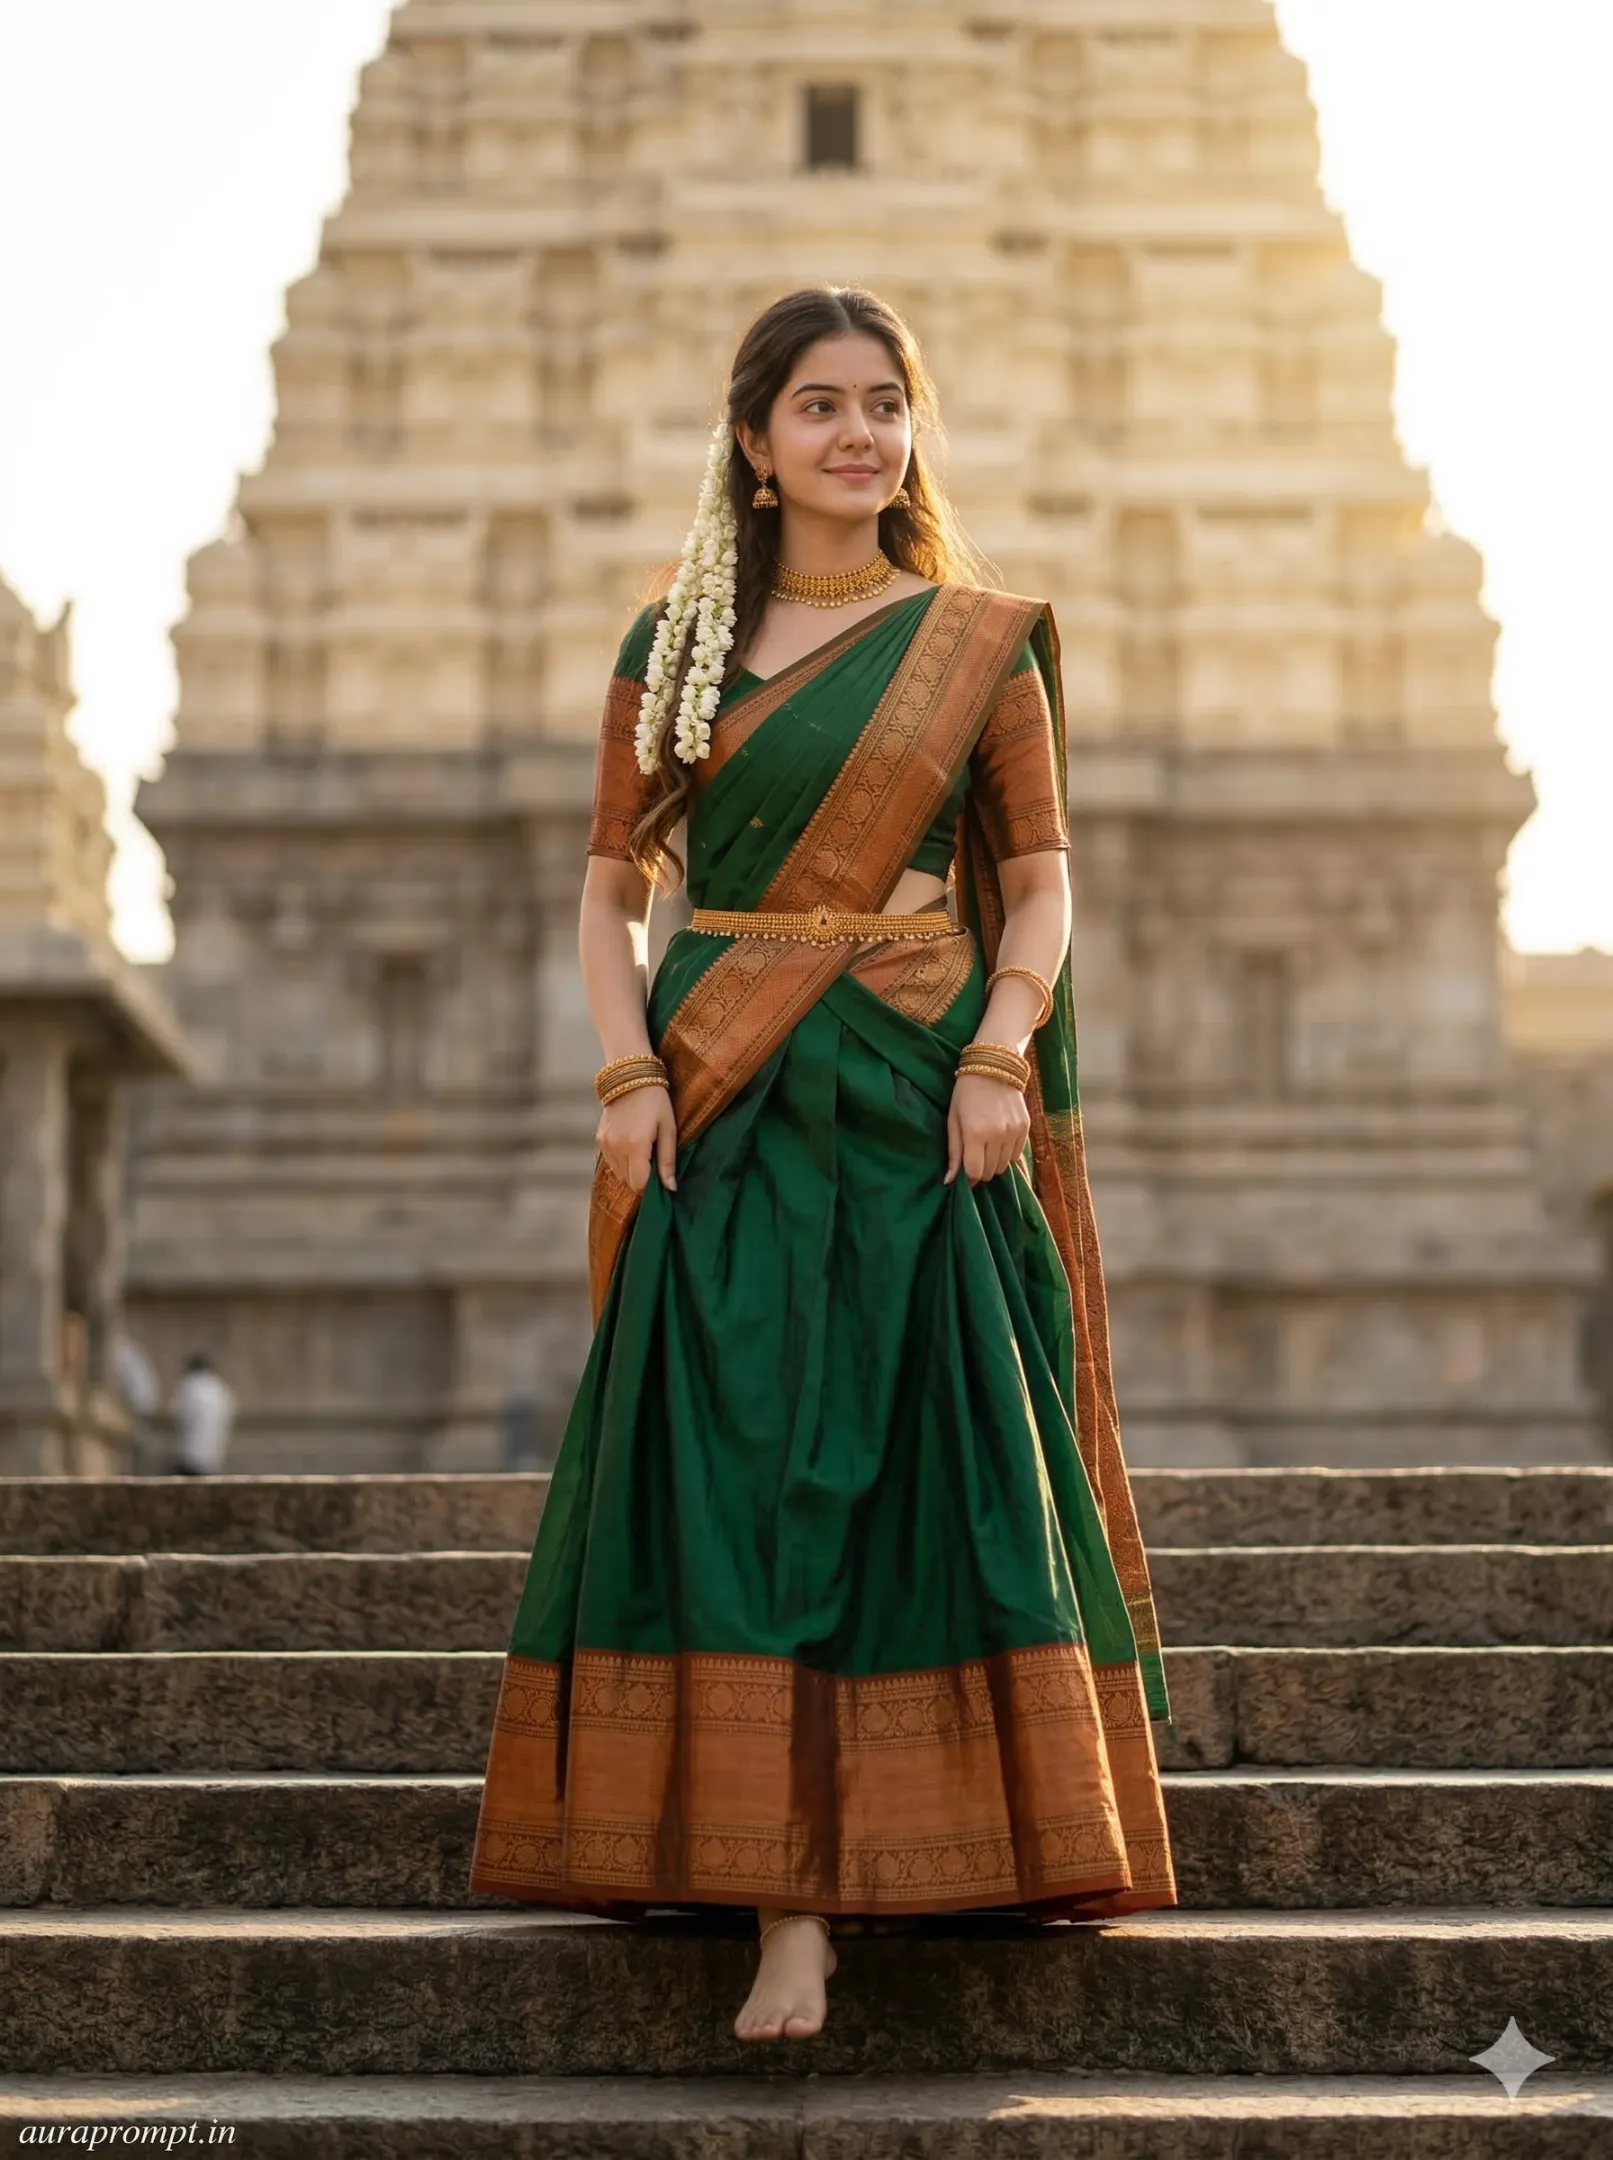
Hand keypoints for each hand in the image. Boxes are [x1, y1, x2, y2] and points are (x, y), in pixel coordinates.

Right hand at [597, 1083, 677, 1193]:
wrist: (630, 1077)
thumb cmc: (656, 1102)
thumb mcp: (668, 1129)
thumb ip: (668, 1160)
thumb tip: (671, 1188)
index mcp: (635, 1145)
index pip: (639, 1184)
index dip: (651, 1187)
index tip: (660, 1179)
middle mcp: (616, 1147)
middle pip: (628, 1182)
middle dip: (642, 1179)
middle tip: (654, 1163)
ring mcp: (605, 1144)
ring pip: (619, 1174)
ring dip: (632, 1171)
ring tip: (644, 1152)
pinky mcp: (599, 1139)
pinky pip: (611, 1163)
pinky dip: (622, 1162)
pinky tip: (632, 1146)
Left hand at [945, 1072, 1030, 1186]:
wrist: (993, 1066)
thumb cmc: (966, 1093)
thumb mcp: (953, 1119)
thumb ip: (953, 1152)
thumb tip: (949, 1181)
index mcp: (975, 1133)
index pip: (975, 1172)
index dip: (969, 1178)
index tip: (966, 1174)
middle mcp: (997, 1135)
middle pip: (990, 1172)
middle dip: (981, 1170)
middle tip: (975, 1157)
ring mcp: (1014, 1132)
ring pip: (1004, 1166)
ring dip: (994, 1163)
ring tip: (987, 1148)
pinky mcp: (1025, 1127)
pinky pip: (1017, 1154)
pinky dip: (1007, 1154)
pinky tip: (999, 1141)